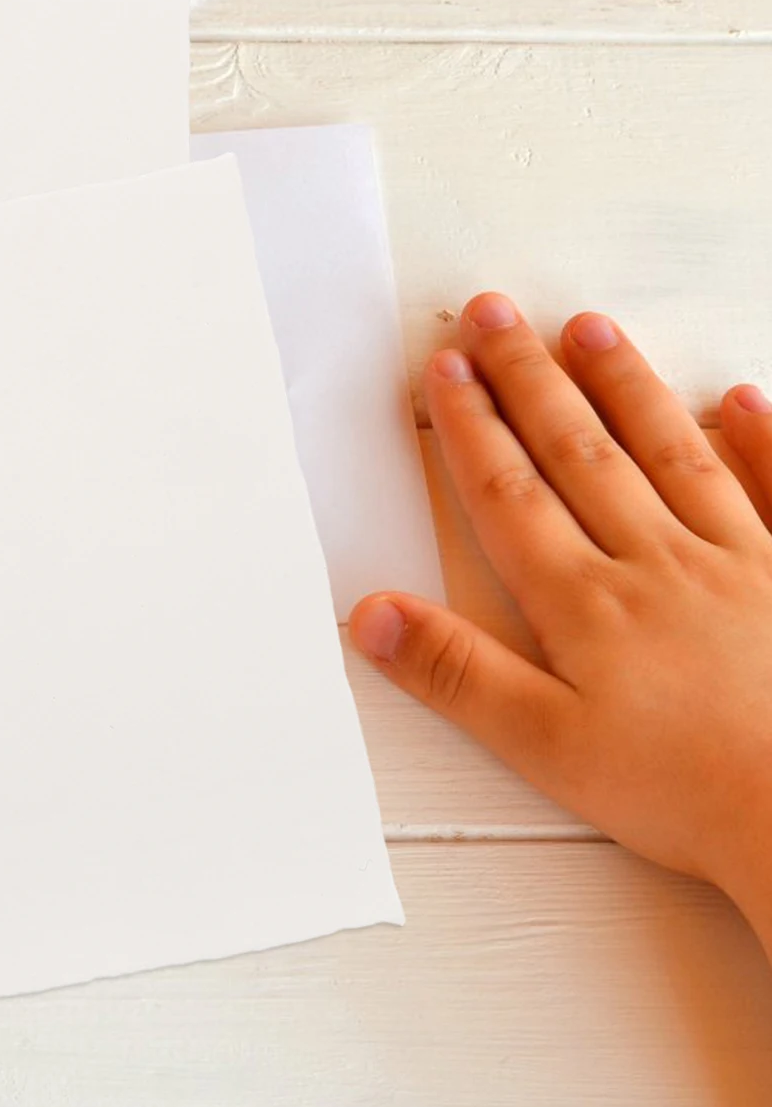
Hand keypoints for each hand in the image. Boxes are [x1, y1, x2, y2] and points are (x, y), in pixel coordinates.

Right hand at [350, 294, 771, 948]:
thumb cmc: (688, 792)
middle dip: (528, 378)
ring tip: (586, 329)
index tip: (445, 368)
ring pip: (668, 452)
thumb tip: (374, 617)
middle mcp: (655, 562)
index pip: (511, 493)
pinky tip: (739, 398)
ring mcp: (738, 560)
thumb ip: (459, 675)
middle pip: (577, 451)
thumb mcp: (547, 749)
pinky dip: (760, 439)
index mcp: (585, 602)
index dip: (471, 425)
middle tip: (494, 314)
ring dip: (622, 386)